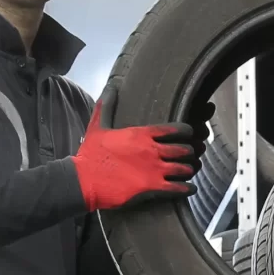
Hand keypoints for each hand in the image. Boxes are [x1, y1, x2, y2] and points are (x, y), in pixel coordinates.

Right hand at [72, 89, 202, 211]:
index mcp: (142, 134)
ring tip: (188, 171)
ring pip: (185, 168)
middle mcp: (151, 150)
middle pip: (185, 149)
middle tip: (189, 156)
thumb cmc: (91, 154)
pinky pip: (180, 188)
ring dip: (189, 170)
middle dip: (190, 153)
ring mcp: (153, 170)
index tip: (189, 135)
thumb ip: (107, 106)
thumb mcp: (98, 127)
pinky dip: (188, 188)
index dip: (187, 132)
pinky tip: (189, 188)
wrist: (83, 181)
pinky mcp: (152, 188)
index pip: (176, 129)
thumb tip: (111, 87)